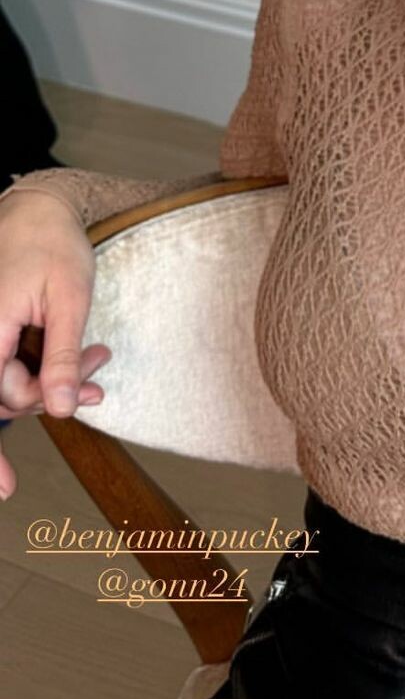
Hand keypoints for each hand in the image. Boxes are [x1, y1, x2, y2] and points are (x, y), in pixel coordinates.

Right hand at [0, 196, 111, 498]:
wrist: (38, 208)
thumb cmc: (53, 244)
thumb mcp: (69, 298)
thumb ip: (62, 355)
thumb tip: (60, 409)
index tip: (6, 490)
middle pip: (8, 396)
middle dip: (54, 394)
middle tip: (101, 377)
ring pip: (12, 383)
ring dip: (54, 380)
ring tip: (99, 357)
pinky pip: (11, 365)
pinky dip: (44, 368)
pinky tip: (81, 357)